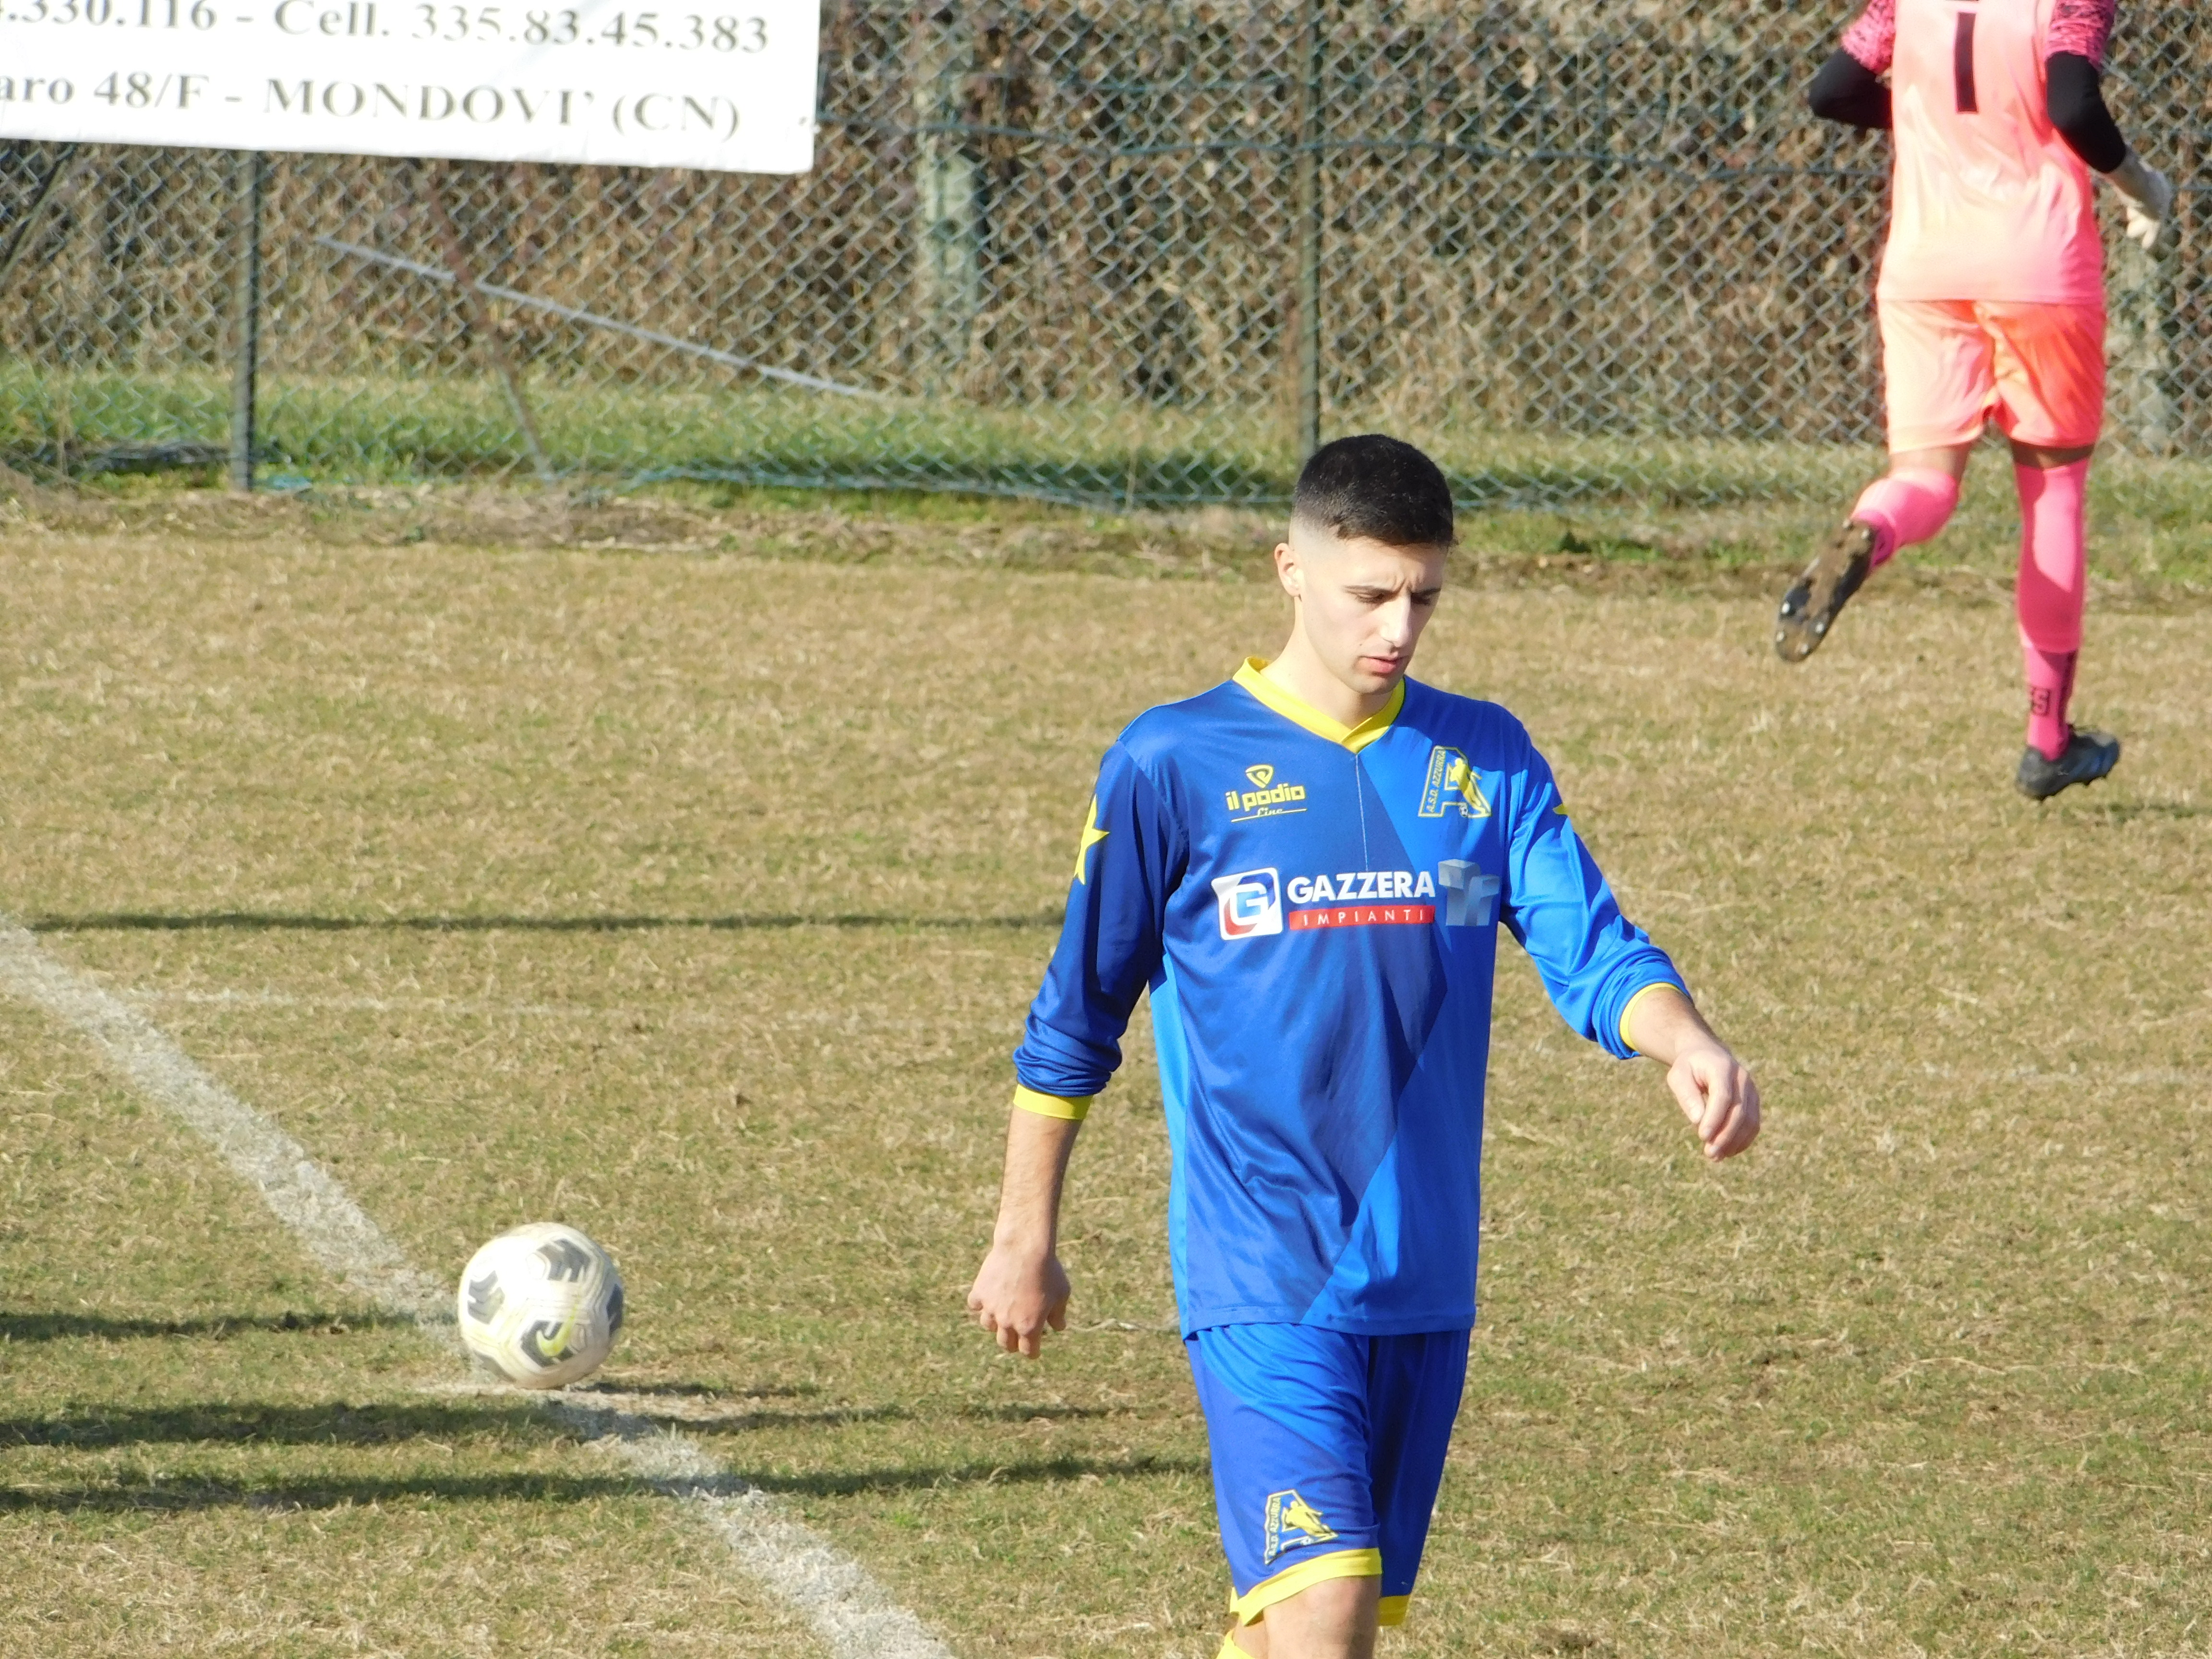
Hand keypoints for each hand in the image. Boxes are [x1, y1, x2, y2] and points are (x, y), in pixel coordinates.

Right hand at [967, 1241, 1070, 1357]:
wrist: (1025, 1247)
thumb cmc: (1048, 1270)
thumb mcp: (1061, 1293)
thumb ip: (1058, 1314)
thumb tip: (1058, 1327)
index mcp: (1030, 1327)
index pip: (1028, 1351)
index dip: (1032, 1352)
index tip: (1034, 1350)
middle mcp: (1008, 1322)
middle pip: (1005, 1343)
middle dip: (1012, 1343)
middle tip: (1016, 1337)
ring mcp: (991, 1307)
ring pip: (988, 1325)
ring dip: (995, 1323)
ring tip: (1001, 1315)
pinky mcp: (980, 1292)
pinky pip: (975, 1304)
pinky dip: (980, 1302)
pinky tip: (987, 1296)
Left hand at [1665, 1039, 1761, 1160]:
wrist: (1708, 1055)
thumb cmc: (1689, 1068)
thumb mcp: (1679, 1076)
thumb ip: (1687, 1096)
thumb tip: (1698, 1121)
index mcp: (1722, 1068)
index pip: (1722, 1096)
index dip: (1714, 1118)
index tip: (1702, 1137)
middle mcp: (1742, 1078)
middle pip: (1739, 1111)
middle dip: (1725, 1135)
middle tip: (1709, 1154)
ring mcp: (1752, 1090)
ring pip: (1750, 1120)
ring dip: (1734, 1142)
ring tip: (1716, 1157)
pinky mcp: (1755, 1101)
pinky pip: (1754, 1124)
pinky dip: (1743, 1140)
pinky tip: (1728, 1151)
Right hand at [2106, 151, 2174, 249]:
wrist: (2133, 178)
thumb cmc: (2122, 172)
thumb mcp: (2118, 173)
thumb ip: (2113, 173)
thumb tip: (2098, 166)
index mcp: (2154, 178)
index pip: (2148, 194)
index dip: (2137, 205)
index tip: (2130, 212)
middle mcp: (2161, 190)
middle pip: (2150, 207)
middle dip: (2140, 217)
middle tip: (2131, 225)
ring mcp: (2161, 202)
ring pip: (2151, 219)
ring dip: (2141, 227)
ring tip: (2132, 234)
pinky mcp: (2158, 214)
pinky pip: (2155, 228)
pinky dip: (2151, 237)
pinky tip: (2146, 246)